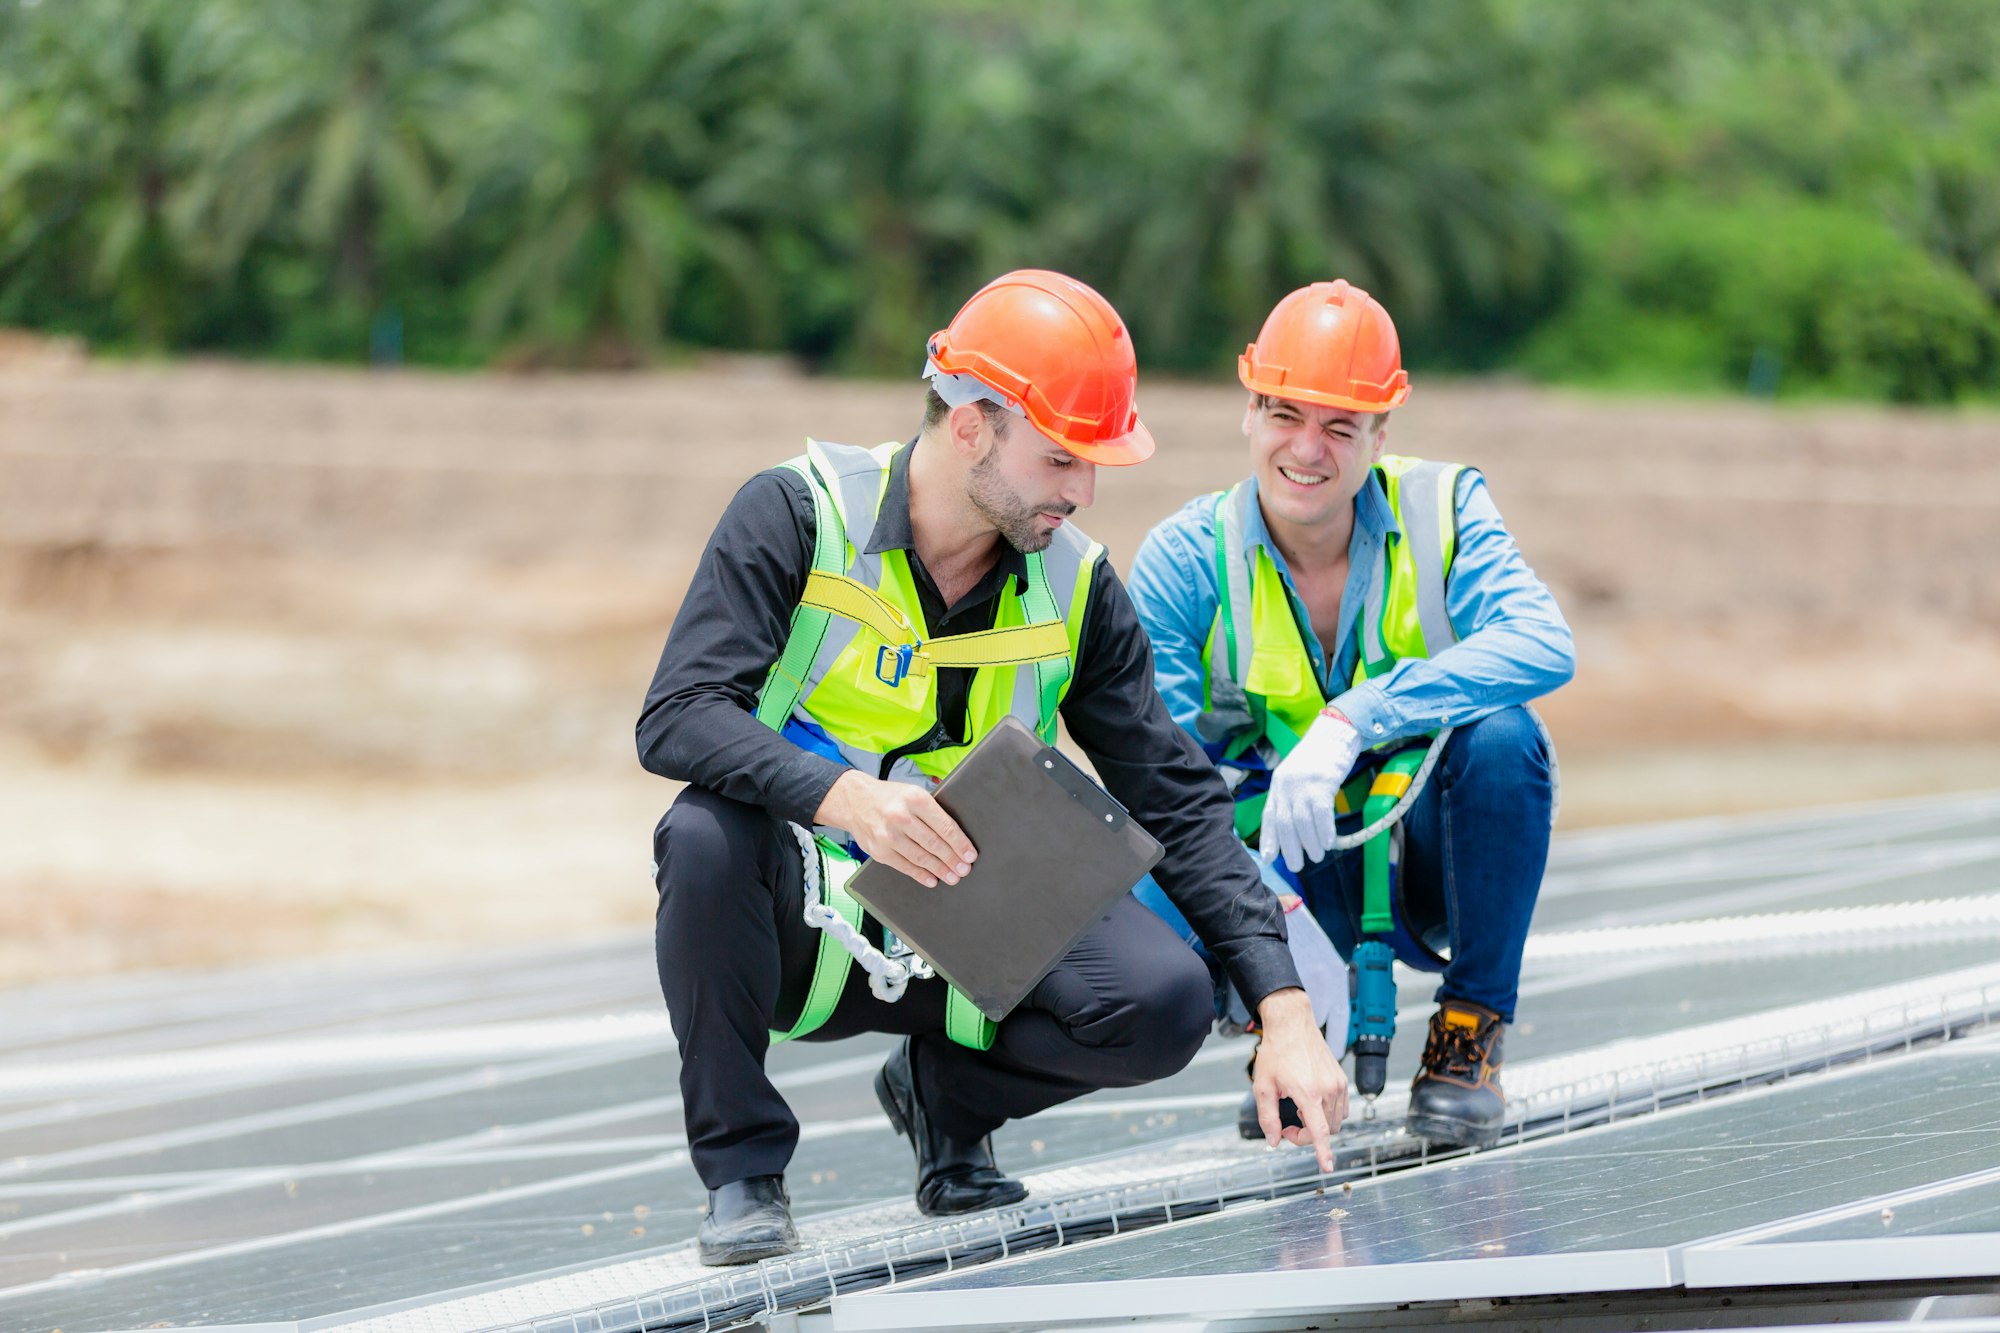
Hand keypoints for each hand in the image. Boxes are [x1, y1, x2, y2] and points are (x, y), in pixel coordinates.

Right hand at [814, 771, 975, 887]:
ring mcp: (888, 836)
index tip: (970, 854)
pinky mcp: (879, 851)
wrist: (854, 801)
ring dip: (940, 870)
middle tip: (964, 869)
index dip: (960, 843)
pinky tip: (932, 879)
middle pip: (934, 844)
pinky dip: (920, 875)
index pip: (944, 826)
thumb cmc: (890, 798)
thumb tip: (956, 836)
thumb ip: (931, 810)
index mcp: (915, 799)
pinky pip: (905, 866)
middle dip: (952, 859)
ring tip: (952, 877)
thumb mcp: (912, 793)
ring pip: (921, 857)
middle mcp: (901, 817)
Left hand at [1251, 987, 1349, 1170]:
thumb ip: (1267, 1118)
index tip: (1328, 1168)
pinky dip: (1328, 1113)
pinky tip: (1311, 1102)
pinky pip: (1341, 1108)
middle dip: (1307, 1134)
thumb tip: (1274, 1141)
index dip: (1323, 1152)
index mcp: (1308, 1092)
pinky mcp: (1342, 1079)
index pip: (1320, 1131)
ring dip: (1318, 1123)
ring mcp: (1338, 1084)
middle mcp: (1328, 1089)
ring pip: (1335, 1121)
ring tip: (1297, 1108)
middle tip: (1287, 1125)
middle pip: (1326, 1130)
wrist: (1292, 1025)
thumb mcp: (1263, 1086)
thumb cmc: (1276, 1053)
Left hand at [1259, 709, 1361, 871]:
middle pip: (1284, 823)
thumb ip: (1292, 797)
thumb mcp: (1297, 776)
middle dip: (1290, 848)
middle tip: (1297, 866)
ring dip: (1309, 843)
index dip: (1269, 839)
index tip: (1269, 859)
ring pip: (1301, 821)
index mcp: (1278, 784)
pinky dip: (1323, 831)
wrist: (1336, 732)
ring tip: (1317, 857)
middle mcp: (1286, 784)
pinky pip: (1321, 813)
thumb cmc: (1320, 758)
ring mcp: (1303, 783)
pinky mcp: (1322, 781)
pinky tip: (1328, 843)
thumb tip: (1294, 829)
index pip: (1269, 816)